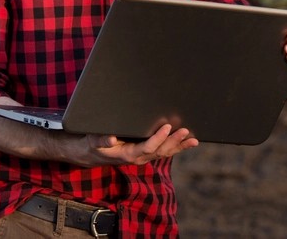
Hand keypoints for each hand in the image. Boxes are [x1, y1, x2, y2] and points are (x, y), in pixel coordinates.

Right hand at [84, 124, 198, 165]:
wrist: (93, 154)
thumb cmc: (94, 144)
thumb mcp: (93, 140)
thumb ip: (102, 140)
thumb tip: (111, 139)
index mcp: (128, 154)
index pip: (147, 147)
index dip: (158, 138)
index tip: (167, 127)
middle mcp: (139, 158)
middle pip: (160, 151)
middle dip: (174, 142)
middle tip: (186, 131)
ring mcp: (144, 157)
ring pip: (165, 152)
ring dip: (180, 146)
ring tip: (193, 140)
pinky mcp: (146, 153)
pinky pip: (164, 151)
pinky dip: (176, 147)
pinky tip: (187, 142)